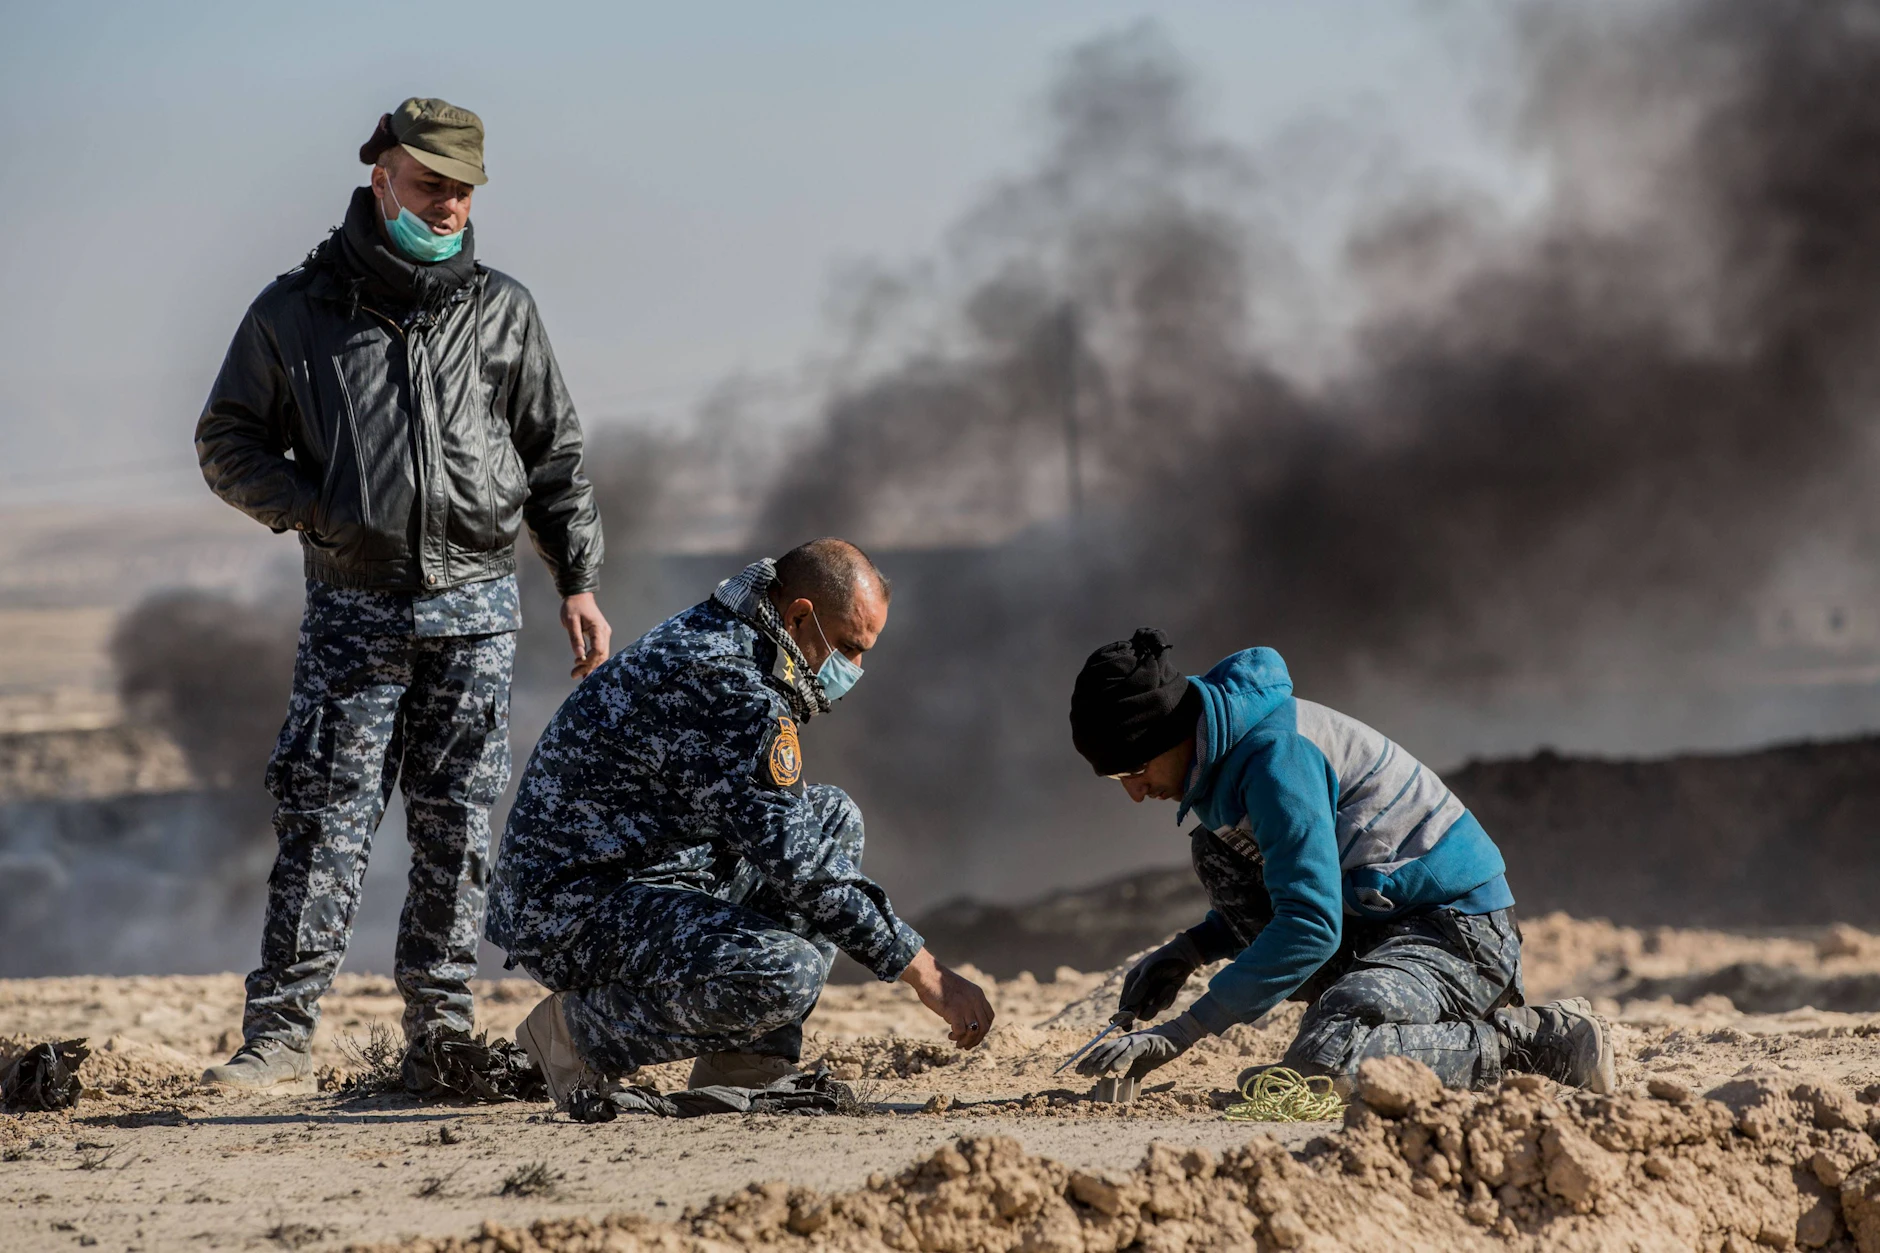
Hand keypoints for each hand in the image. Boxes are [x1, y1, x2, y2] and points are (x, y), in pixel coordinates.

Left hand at [560, 593, 611, 679]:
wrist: (579, 595)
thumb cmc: (573, 606)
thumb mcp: (571, 621)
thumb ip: (575, 638)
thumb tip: (579, 656)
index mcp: (598, 628)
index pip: (598, 649)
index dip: (589, 660)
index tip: (577, 664)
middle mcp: (604, 633)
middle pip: (601, 655)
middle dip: (590, 667)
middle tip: (575, 675)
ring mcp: (604, 635)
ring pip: (601, 655)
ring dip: (591, 666)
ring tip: (578, 675)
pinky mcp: (600, 636)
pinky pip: (599, 651)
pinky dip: (592, 660)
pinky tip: (584, 667)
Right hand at [899, 947, 993, 1048]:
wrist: (928, 974)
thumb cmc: (938, 983)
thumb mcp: (960, 991)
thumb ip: (966, 1003)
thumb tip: (965, 1022)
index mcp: (978, 994)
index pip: (989, 1017)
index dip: (984, 1029)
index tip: (974, 1035)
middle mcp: (975, 1000)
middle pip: (984, 1027)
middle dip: (976, 1040)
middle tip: (966, 1046)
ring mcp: (966, 1006)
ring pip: (975, 1032)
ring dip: (967, 1041)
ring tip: (957, 1043)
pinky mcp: (955, 1011)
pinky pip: (961, 1031)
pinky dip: (957, 1037)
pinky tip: (950, 1035)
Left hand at [1076, 1012, 1207, 1079]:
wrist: (1176, 1039)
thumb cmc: (1157, 1052)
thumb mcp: (1141, 1067)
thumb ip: (1130, 1075)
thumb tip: (1120, 1089)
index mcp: (1122, 1045)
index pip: (1101, 1052)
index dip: (1089, 1060)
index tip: (1078, 1071)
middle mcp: (1125, 1040)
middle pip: (1103, 1050)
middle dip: (1092, 1062)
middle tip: (1082, 1074)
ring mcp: (1134, 1040)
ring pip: (1114, 1051)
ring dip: (1103, 1062)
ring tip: (1095, 1074)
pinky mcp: (1145, 1043)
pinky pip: (1130, 1052)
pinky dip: (1121, 1061)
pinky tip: (1114, 1071)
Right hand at [1119, 932, 1202, 1019]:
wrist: (1184, 957)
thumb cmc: (1164, 960)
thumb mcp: (1151, 970)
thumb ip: (1140, 986)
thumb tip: (1130, 1004)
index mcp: (1131, 983)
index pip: (1124, 1004)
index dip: (1123, 1017)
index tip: (1126, 1027)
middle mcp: (1139, 991)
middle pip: (1137, 1012)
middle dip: (1147, 1010)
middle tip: (1155, 1006)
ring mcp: (1151, 996)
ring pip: (1152, 1011)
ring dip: (1160, 1002)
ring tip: (1168, 987)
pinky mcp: (1163, 998)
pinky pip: (1163, 1006)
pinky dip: (1168, 998)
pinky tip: (1172, 985)